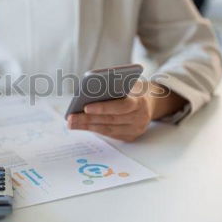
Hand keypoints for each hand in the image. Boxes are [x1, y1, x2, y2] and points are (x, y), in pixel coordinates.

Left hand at [67, 81, 186, 140]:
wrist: (151, 102)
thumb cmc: (133, 89)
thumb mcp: (128, 84)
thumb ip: (114, 87)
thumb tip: (88, 91)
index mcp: (141, 102)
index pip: (122, 106)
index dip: (103, 108)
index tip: (85, 107)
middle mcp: (140, 118)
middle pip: (111, 120)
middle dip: (88, 119)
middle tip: (71, 118)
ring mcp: (136, 130)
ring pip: (108, 129)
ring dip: (87, 126)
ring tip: (71, 123)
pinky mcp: (131, 137)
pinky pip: (110, 134)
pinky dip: (95, 129)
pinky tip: (82, 126)